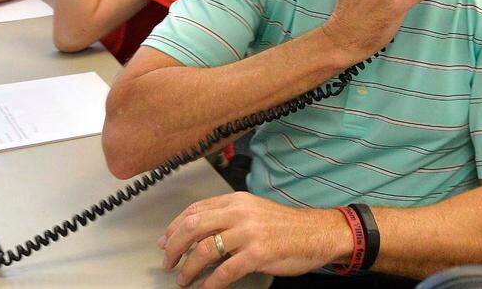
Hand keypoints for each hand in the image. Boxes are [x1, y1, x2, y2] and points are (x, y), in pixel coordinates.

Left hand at [159, 192, 345, 287]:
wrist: (316, 233)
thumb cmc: (285, 226)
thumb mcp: (254, 212)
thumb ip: (227, 218)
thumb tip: (197, 234)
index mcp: (236, 200)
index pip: (195, 210)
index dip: (174, 227)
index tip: (165, 241)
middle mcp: (240, 212)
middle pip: (193, 227)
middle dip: (174, 247)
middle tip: (168, 262)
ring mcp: (249, 233)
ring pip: (204, 250)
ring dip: (188, 269)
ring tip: (183, 279)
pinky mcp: (258, 253)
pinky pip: (224, 272)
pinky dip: (210, 284)